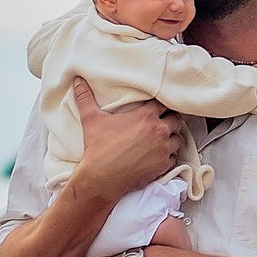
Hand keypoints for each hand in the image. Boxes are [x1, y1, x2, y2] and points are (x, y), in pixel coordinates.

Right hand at [72, 77, 183, 197]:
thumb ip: (86, 97)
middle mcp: (159, 131)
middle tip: (162, 123)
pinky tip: (159, 156)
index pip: (164, 103)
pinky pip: (173, 158)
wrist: (102, 177)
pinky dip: (168, 157)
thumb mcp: (91, 119)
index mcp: (146, 116)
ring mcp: (163, 149)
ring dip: (172, 139)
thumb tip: (77, 80)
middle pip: (176, 119)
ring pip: (178, 139)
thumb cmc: (98, 147)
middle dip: (170, 120)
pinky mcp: (163, 165)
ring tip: (162, 140)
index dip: (161, 105)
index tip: (157, 108)